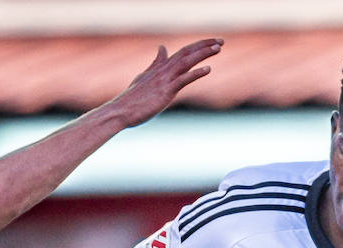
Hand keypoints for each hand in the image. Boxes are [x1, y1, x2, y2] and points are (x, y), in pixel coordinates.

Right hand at [106, 38, 222, 127]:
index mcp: (160, 67)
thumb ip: (156, 63)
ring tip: (218, 48)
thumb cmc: (132, 98)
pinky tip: (208, 69)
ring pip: (186, 62)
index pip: (182, 52)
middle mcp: (163, 70)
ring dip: (203, 54)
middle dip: (204, 45)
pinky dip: (195, 74)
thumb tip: (162, 47)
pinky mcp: (166, 92)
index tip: (212, 43)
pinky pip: (183, 80)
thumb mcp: (145, 76)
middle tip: (221, 41)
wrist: (122, 111)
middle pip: (187, 53)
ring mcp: (165, 80)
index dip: (198, 46)